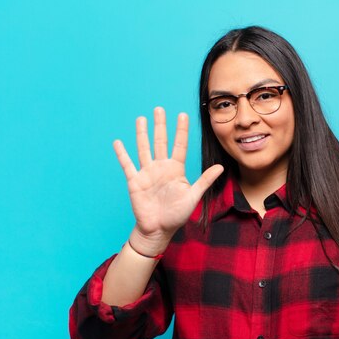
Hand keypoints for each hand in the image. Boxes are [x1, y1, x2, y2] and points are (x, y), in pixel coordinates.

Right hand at [113, 107, 222, 254]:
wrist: (159, 229)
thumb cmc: (177, 214)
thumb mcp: (193, 196)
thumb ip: (205, 180)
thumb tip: (221, 167)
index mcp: (176, 170)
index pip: (179, 146)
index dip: (181, 131)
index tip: (183, 115)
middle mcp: (161, 168)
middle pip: (160, 142)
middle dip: (160, 126)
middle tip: (159, 109)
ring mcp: (147, 173)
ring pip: (144, 149)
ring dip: (142, 134)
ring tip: (141, 119)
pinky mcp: (135, 181)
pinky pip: (127, 165)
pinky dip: (122, 154)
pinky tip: (118, 142)